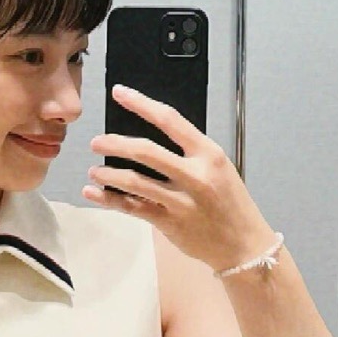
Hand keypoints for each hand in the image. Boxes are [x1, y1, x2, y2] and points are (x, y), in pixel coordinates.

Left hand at [83, 82, 276, 271]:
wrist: (243, 244)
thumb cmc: (229, 202)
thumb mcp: (218, 168)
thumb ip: (189, 154)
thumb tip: (148, 142)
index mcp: (208, 154)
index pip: (170, 120)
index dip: (141, 104)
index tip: (119, 92)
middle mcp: (195, 175)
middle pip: (146, 151)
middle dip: (114, 144)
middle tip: (96, 142)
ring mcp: (181, 201)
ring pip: (135, 181)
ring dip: (108, 174)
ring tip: (95, 171)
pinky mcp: (169, 223)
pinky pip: (132, 208)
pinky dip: (109, 199)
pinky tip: (94, 193)